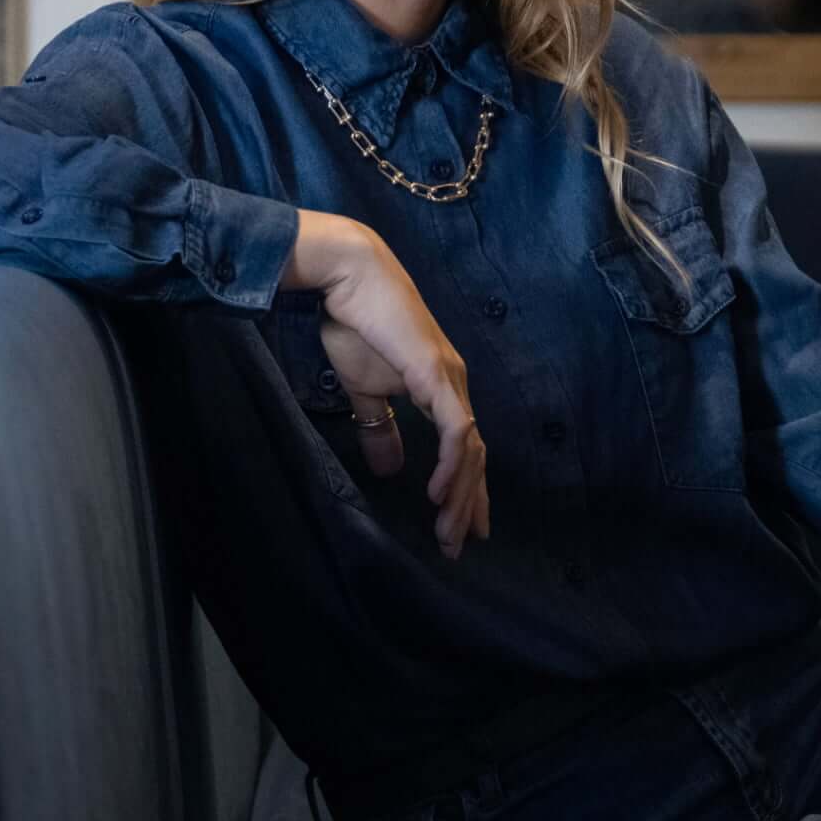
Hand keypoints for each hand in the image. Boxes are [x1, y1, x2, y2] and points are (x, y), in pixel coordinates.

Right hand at [288, 212, 490, 557]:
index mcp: (441, 386)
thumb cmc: (353, 323)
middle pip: (474, 454)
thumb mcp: (364, 389)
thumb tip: (388, 467)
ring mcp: (448, 377)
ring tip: (450, 532)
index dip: (466, 487)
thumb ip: (380, 427)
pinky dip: (451, 463)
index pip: (464, 446)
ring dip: (460, 494)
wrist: (347, 275)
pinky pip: (454, 428)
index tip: (463, 526)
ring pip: (469, 448)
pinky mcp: (434, 372)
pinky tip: (440, 493)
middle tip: (460, 545)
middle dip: (469, 503)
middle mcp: (454, 383)